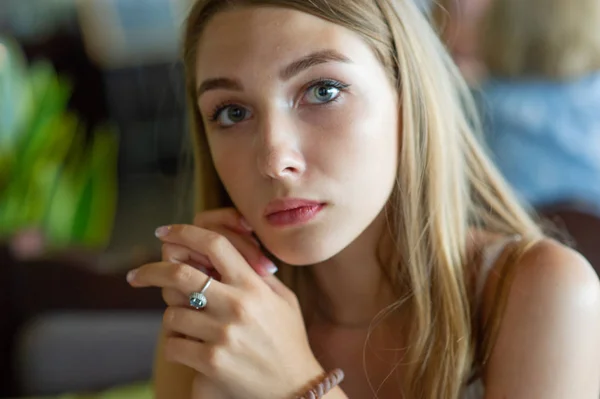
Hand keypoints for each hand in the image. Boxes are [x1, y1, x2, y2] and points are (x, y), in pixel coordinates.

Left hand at [127, 211, 323, 398]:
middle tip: (135, 276)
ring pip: (171, 315)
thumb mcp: (284, 300)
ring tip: (191, 330)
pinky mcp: (210, 363)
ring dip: (174, 320)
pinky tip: (194, 351)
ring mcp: (222, 335)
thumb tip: (223, 253)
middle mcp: (237, 305)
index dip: (184, 232)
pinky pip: (173, 346)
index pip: (215, 244)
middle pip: (179, 274)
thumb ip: (257, 275)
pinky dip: (178, 347)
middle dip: (150, 271)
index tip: (164, 232)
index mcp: (253, 285)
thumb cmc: (288, 341)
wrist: (296, 391)